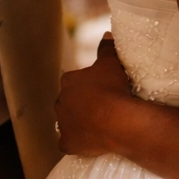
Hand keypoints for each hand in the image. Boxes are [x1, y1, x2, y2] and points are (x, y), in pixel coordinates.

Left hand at [54, 34, 132, 156]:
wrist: (117, 120)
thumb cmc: (112, 88)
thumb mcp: (111, 62)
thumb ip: (106, 48)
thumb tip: (106, 35)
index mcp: (68, 81)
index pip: (74, 80)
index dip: (88, 84)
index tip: (102, 87)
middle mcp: (60, 102)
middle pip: (69, 101)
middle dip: (81, 103)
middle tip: (101, 106)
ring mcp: (62, 125)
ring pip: (68, 122)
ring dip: (78, 122)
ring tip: (98, 123)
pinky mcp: (67, 144)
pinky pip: (70, 143)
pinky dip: (78, 142)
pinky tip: (90, 141)